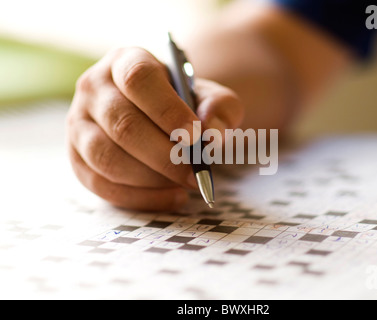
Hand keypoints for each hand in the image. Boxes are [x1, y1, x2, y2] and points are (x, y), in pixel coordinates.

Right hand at [66, 47, 243, 210]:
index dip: (168, 111)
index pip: (139, 80)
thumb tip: (212, 134)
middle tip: (196, 173)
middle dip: (164, 156)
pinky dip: (140, 198)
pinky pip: (102, 185)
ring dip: (151, 179)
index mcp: (125, 61)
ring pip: (108, 158)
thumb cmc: (182, 103)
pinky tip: (172, 197)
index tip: (196, 136)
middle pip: (123, 125)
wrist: (155, 114)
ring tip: (185, 185)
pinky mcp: (76, 157)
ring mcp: (78, 123)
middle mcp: (93, 88)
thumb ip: (220, 108)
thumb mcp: (207, 96)